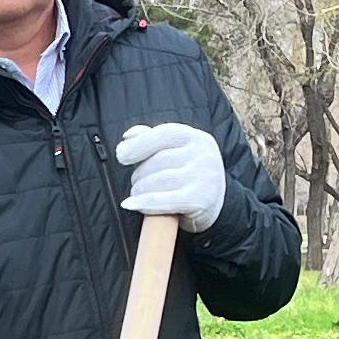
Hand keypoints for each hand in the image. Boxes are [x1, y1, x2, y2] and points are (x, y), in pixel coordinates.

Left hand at [114, 120, 228, 232]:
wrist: (217, 204)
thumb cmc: (189, 175)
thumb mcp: (177, 152)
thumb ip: (153, 139)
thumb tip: (128, 137)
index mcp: (196, 137)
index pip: (163, 134)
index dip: (138, 144)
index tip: (121, 155)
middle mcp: (203, 154)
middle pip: (157, 161)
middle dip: (139, 174)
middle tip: (137, 183)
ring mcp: (204, 177)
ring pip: (158, 181)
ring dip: (139, 190)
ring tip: (138, 194)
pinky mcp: (201, 200)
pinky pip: (163, 200)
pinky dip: (143, 203)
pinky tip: (130, 205)